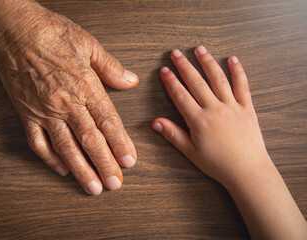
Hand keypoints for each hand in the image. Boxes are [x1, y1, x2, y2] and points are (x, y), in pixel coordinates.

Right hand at [0, 1, 137, 194]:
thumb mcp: (88, 44)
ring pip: (66, 147)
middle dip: (104, 164)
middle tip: (115, 184)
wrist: (14, 29)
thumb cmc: (51, 32)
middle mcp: (66, 103)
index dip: (120, 144)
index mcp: (85, 86)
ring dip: (81, 170)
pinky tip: (61, 170)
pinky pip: (37, 142)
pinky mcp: (26, 113)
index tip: (129, 161)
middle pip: (90, 140)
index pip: (108, 122)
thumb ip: (111, 67)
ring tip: (93, 187)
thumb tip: (130, 81)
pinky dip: (49, 159)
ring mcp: (44, 111)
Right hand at [151, 46, 306, 238]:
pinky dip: (237, 71)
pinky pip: (242, 85)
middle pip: (196, 82)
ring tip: (199, 49)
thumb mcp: (191, 151)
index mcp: (199, 120)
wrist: (247, 170)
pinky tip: (232, 59)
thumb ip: (173, 134)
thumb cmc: (217, 163)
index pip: (180, 95)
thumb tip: (155, 122)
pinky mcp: (247, 107)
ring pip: (218, 78)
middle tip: (175, 52)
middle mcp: (214, 108)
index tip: (164, 70)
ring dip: (207, 62)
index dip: (170, 81)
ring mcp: (232, 106)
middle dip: (184, 66)